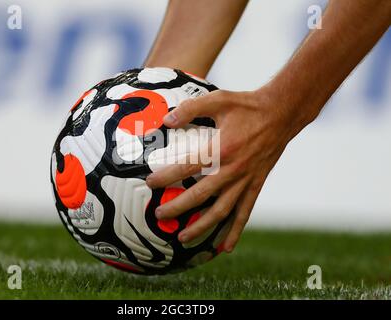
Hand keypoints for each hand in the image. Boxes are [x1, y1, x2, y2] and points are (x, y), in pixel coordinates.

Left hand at [146, 88, 299, 252]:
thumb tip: (166, 120)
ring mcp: (246, 180)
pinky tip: (226, 247)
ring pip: (221, 210)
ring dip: (202, 226)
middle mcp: (233, 169)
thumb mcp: (219, 99)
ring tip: (184, 237)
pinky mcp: (256, 184)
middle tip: (160, 215)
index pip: (187, 166)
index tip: (149, 183)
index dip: (166, 176)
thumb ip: (191, 109)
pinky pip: (244, 212)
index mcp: (221, 149)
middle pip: (200, 195)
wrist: (282, 113)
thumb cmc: (248, 105)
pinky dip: (235, 230)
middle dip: (178, 207)